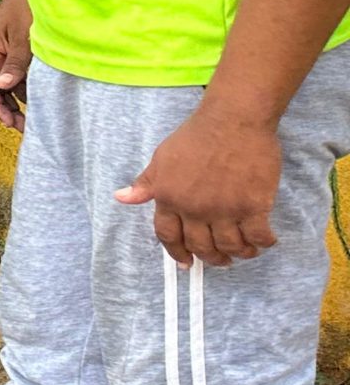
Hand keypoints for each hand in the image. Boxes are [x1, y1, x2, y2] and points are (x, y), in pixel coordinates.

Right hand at [0, 0, 32, 130]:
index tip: (12, 122)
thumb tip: (3, 88)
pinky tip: (46, 94)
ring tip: (43, 112)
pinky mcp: (23, 53)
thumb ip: (15, 63)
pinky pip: (25, 75)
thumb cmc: (27, 5)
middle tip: (29, 126)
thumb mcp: (23, 37)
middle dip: (12, 107)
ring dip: (25, 97)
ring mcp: (8, 55)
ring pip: (13, 84)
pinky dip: (33, 85)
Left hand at [117, 105, 282, 267]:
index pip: (167, 236)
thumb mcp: (161, 158)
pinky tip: (264, 241)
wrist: (233, 120)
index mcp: (169, 198)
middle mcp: (194, 209)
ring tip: (244, 252)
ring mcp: (225, 209)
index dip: (177, 253)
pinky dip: (262, 244)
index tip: (185, 263)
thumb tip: (121, 198)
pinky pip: (258, 236)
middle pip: (201, 247)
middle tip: (221, 260)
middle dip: (211, 258)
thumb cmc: (196, 136)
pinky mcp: (253, 205)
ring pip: (231, 246)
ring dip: (238, 254)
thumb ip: (145, 183)